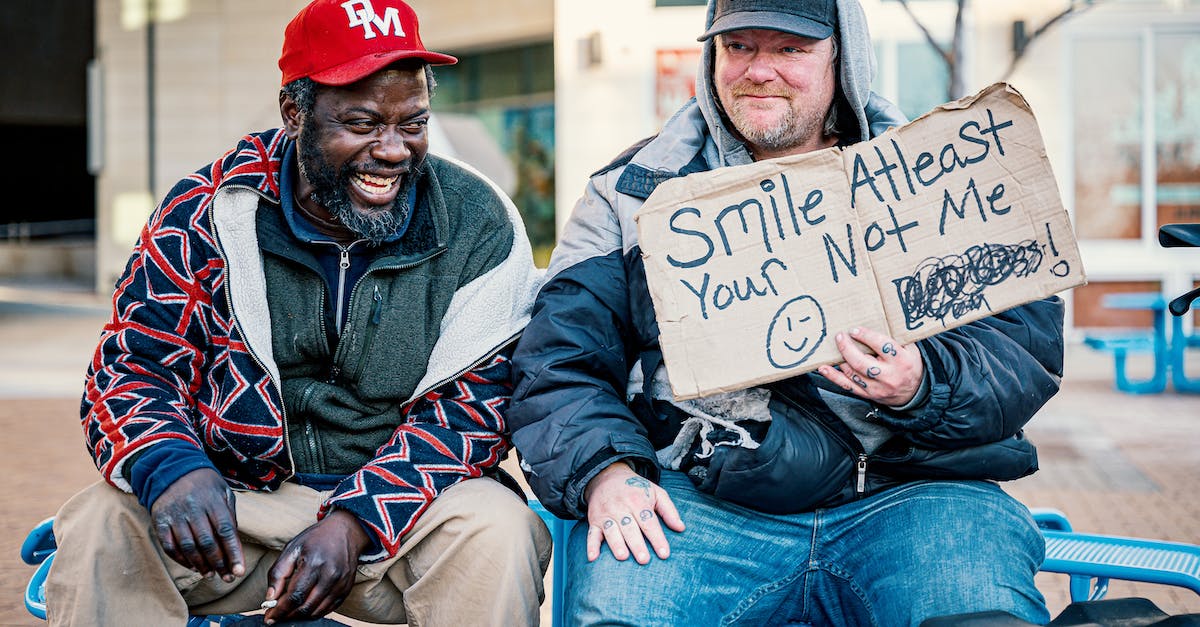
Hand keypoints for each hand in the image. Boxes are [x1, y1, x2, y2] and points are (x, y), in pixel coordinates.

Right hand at [151, 467, 243, 581]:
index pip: (226, 531)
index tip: (239, 571)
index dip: (233, 553)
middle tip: (227, 577)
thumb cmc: (205, 485)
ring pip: (188, 547)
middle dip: (219, 564)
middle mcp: (194, 509)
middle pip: (207, 542)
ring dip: (200, 565)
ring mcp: (175, 515)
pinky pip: (170, 546)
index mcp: (214, 501)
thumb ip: (230, 516)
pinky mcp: (160, 521)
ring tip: (210, 574)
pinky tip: (192, 566)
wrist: (173, 469)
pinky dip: (181, 560)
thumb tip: (234, 544)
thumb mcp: (224, 493)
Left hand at [262, 509, 370, 623]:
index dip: (280, 610)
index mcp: (314, 563)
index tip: (269, 618)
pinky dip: (314, 612)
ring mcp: (341, 583)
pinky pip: (329, 608)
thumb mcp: (292, 549)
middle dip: (288, 616)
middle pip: (306, 607)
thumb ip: (278, 573)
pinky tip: (305, 607)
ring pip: (317, 611)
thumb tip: (270, 598)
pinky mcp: (347, 588)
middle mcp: (330, 575)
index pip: (295, 596)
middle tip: (277, 616)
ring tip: (289, 612)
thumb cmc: (316, 538)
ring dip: (300, 616)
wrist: (345, 531)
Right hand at [582, 462, 684, 564]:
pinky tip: (593, 558)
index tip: (664, 553)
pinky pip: (592, 533)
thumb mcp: (656, 492)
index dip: (657, 538)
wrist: (607, 475)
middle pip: (630, 528)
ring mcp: (606, 514)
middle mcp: (621, 508)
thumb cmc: (636, 489)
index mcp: (638, 501)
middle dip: (637, 544)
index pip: (649, 521)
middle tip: (644, 560)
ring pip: (611, 530)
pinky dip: (591, 546)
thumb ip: (669, 510)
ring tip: (623, 557)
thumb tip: (681, 528)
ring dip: (616, 544)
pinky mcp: (594, 520)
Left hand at [817, 326, 923, 406]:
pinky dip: (833, 377)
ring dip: (841, 360)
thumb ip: (895, 338)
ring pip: (852, 373)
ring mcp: (877, 388)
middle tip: (839, 336)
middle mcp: (889, 376)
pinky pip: (847, 386)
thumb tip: (875, 320)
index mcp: (902, 361)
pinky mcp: (868, 395)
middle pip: (862, 362)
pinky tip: (823, 368)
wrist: (914, 392)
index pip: (882, 346)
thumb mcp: (910, 349)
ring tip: (834, 347)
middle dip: (847, 348)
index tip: (854, 329)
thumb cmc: (909, 364)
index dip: (866, 336)